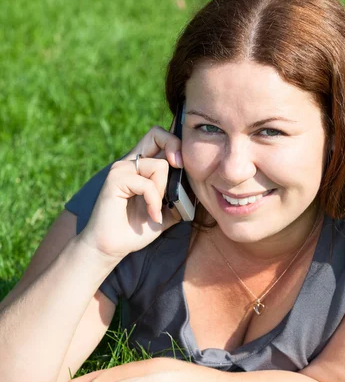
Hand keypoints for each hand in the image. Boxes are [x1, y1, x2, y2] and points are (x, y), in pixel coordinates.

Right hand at [79, 119, 184, 262]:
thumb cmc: (135, 230)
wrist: (111, 247)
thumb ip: (178, 198)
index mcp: (141, 166)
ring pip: (159, 165)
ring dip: (163, 191)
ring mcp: (121, 169)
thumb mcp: (165, 212)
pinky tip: (152, 216)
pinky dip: (154, 202)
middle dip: (175, 151)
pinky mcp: (115, 180)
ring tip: (156, 209)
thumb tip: (197, 189)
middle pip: (157, 134)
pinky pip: (147, 184)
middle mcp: (130, 162)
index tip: (182, 163)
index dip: (174, 142)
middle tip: (179, 170)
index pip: (159, 137)